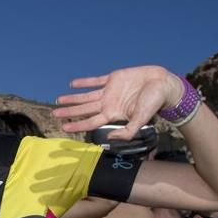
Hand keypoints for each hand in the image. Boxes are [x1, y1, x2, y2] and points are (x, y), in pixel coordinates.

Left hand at [52, 66, 183, 138]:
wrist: (162, 84)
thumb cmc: (153, 104)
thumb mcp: (140, 121)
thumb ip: (126, 132)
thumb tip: (109, 139)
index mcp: (113, 115)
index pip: (91, 122)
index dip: (77, 125)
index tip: (64, 127)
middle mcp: (109, 104)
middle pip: (84, 109)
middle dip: (69, 112)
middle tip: (54, 114)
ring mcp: (110, 91)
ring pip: (86, 96)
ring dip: (73, 98)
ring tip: (59, 100)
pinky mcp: (113, 78)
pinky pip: (96, 80)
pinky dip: (84, 82)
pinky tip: (72, 84)